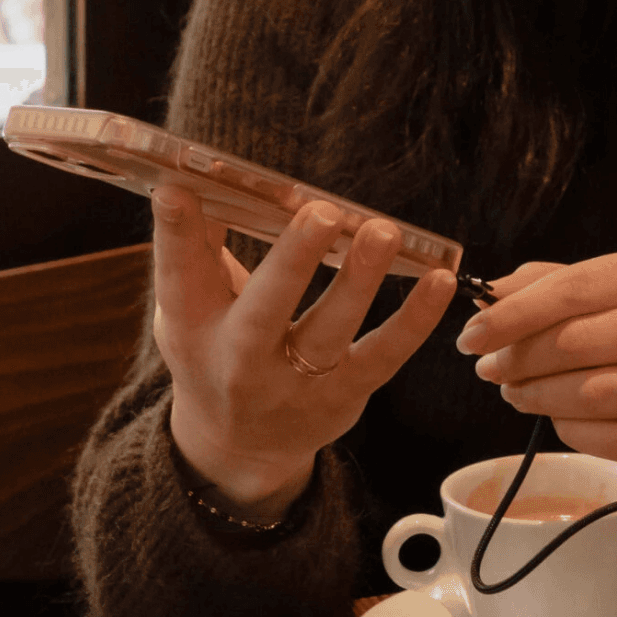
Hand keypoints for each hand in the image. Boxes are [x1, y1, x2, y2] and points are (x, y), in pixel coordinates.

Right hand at [152, 185, 455, 516]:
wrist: (237, 445)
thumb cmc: (216, 347)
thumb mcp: (193, 304)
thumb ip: (202, 242)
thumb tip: (216, 171)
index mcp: (192, 327)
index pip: (178, 275)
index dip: (175, 231)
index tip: (177, 186)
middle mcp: (238, 361)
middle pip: (263, 311)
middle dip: (293, 260)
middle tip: (322, 210)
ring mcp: (293, 385)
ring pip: (328, 333)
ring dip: (360, 282)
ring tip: (384, 231)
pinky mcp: (343, 397)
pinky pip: (383, 356)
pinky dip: (415, 319)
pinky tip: (440, 278)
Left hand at [454, 250, 616, 473]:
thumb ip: (564, 282)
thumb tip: (492, 294)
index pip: (574, 287)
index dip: (513, 313)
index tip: (472, 332)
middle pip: (576, 341)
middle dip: (518, 358)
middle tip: (489, 368)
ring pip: (589, 393)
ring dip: (537, 396)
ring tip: (516, 393)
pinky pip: (610, 437)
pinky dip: (571, 429)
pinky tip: (558, 418)